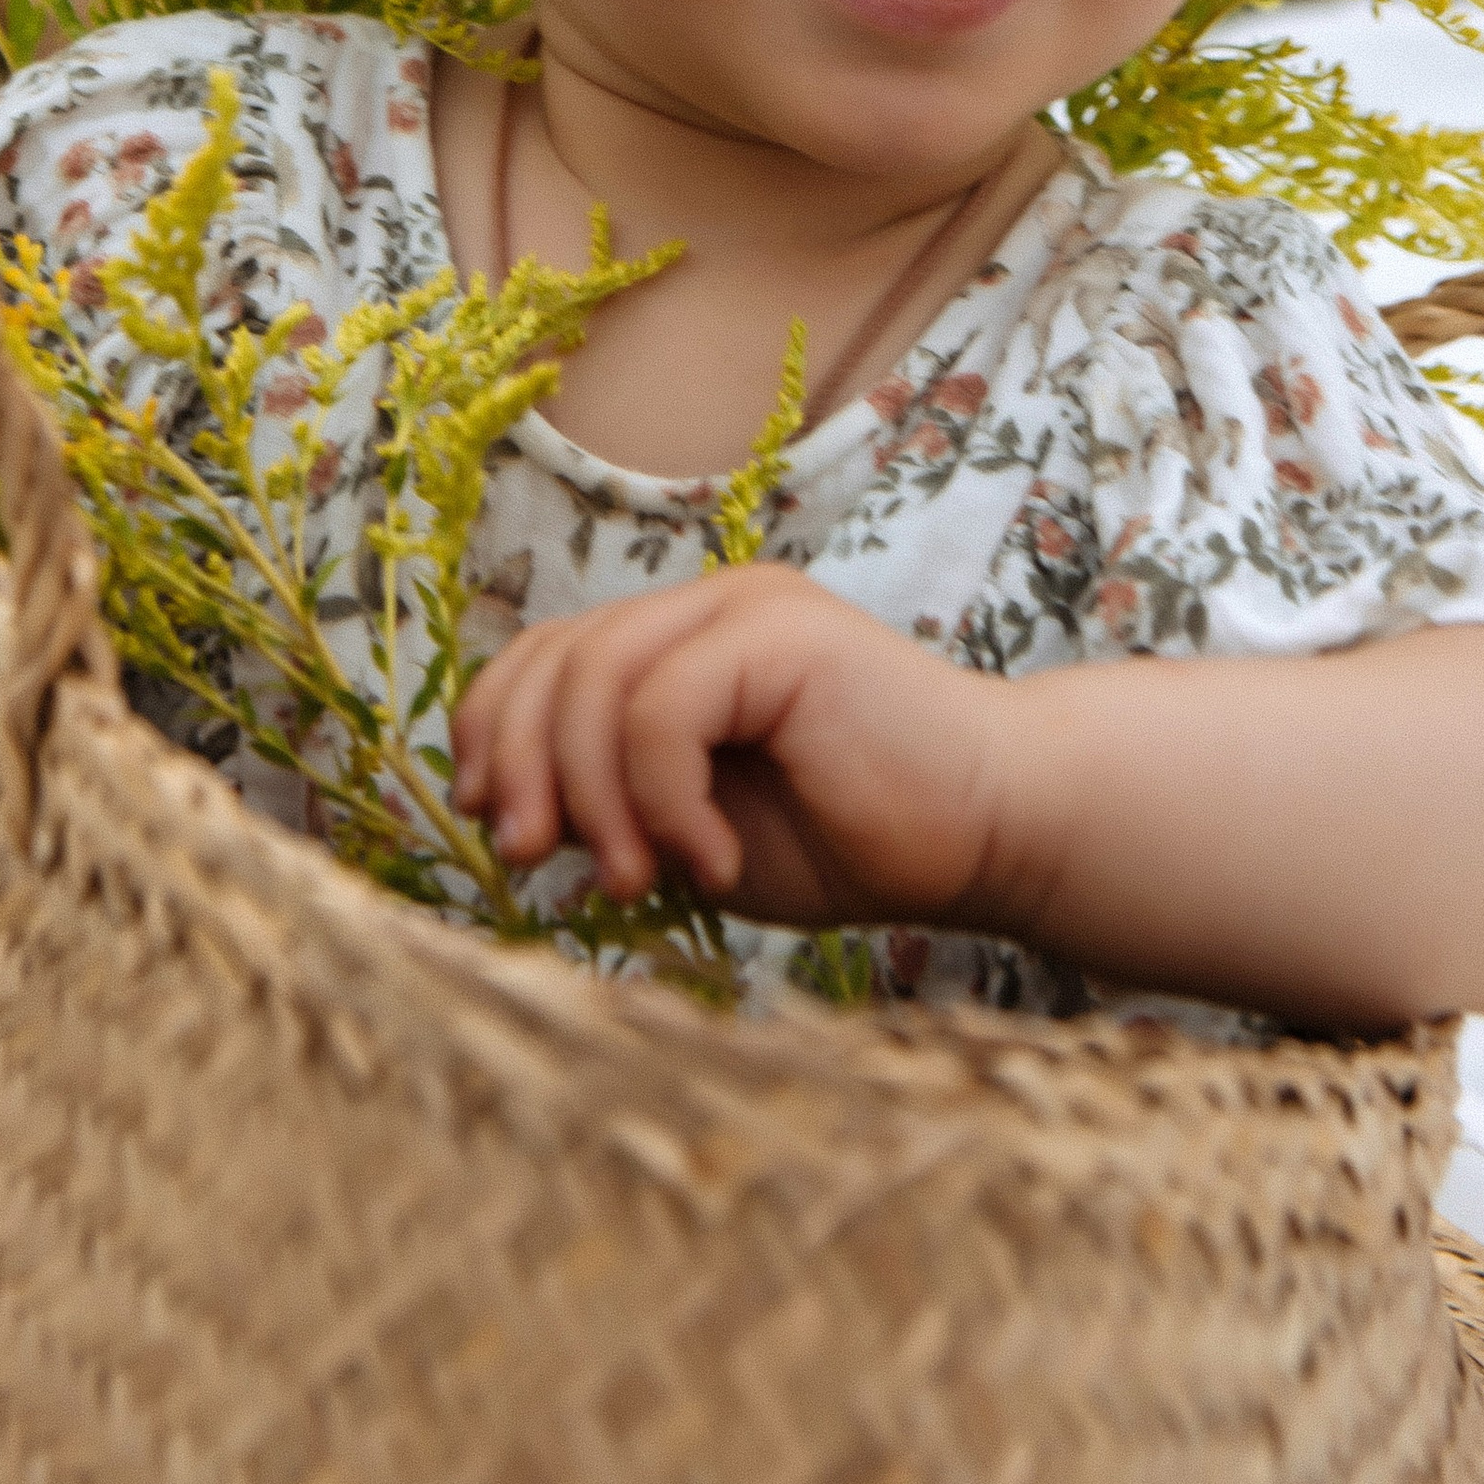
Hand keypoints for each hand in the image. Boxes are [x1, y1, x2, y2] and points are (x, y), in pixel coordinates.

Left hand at [449, 563, 1002, 929]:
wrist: (992, 831)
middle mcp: (709, 603)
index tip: (491, 826)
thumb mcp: (698, 830)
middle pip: (556, 656)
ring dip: (593, 795)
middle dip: (519, 763)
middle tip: (531, 860)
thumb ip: (615, 806)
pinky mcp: (782, 634)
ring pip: (598, 678)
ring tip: (635, 879)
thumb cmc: (855, 838)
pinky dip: (665, 799)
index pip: (548, 653)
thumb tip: (507, 817)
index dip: (494, 729)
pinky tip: (712, 862)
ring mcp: (747, 607)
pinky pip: (665, 708)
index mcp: (683, 637)